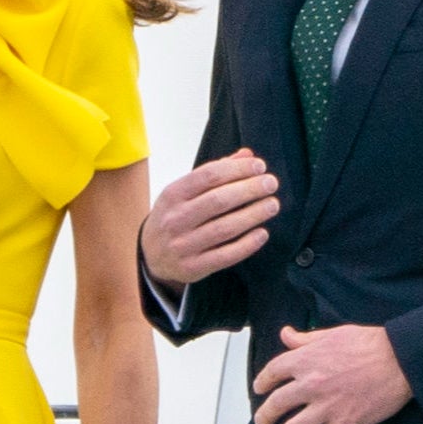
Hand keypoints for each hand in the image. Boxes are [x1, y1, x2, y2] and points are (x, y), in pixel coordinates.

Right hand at [142, 150, 281, 289]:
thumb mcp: (184, 192)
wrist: (150, 255)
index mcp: (173, 195)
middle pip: (219, 200)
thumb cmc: (173, 217)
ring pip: (225, 228)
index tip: (259, 167)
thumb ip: (214, 173)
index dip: (238, 169)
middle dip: (250, 189)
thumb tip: (247, 156)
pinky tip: (262, 233)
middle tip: (271, 184)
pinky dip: (247, 244)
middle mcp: (176, 219)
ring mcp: (184, 245)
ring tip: (272, 205)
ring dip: (253, 214)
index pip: (209, 175)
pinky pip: (225, 256)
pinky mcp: (194, 267)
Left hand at [253, 324, 410, 423]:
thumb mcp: (333, 334)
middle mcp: (311, 383)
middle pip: (277, 404)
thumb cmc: (369, 343)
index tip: (259, 389)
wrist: (399, 358)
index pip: (273, 372)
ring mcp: (327, 406)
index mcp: (306, 359)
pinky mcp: (345, 422)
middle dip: (265, 416)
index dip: (262, 382)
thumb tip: (286, 334)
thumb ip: (305, 339)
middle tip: (261, 422)